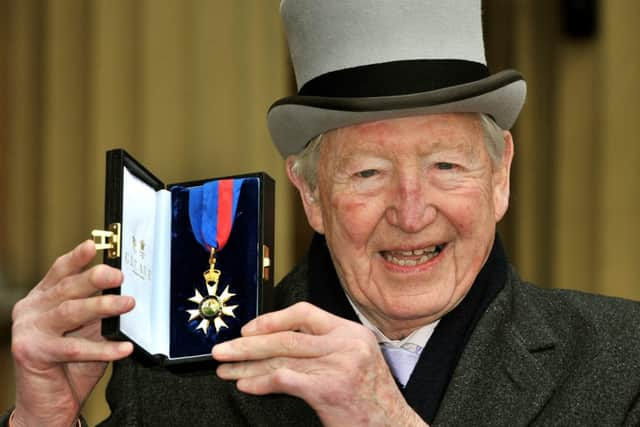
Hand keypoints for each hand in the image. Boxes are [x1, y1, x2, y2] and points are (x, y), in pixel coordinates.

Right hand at [11, 240, 134, 426]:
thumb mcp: (88, 331)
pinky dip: (103, 348)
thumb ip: (99, 313)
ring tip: (128, 303)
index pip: (60, 271)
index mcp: (42, 298)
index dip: (78, 258)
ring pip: (70, 312)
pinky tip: (124, 348)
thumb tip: (124, 293)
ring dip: (102, 306)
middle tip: (119, 276)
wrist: (49, 404)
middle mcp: (31, 309)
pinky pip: (74, 348)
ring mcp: (28, 330)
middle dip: (95, 279)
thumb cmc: (70, 365)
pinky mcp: (31, 352)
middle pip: (66, 288)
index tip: (95, 245)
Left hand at [212, 302, 427, 426]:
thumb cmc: (371, 398)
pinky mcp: (327, 389)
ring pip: (280, 357)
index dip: (272, 319)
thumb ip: (324, 346)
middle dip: (248, 344)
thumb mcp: (354, 359)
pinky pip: (284, 379)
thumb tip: (278, 343)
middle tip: (224, 349)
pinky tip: (247, 385)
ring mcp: (337, 365)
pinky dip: (260, 382)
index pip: (304, 312)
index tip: (249, 329)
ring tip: (226, 369)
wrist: (393, 426)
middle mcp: (345, 343)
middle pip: (285, 337)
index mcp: (351, 332)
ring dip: (247, 365)